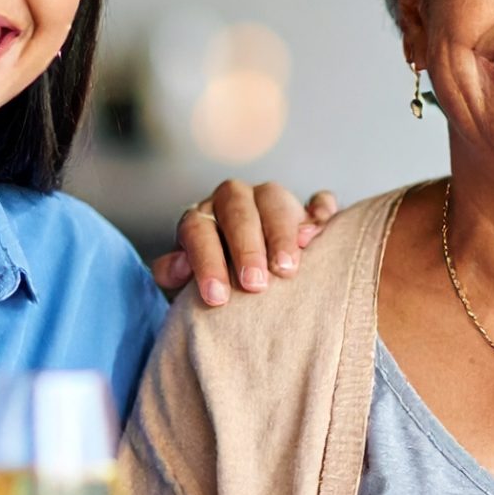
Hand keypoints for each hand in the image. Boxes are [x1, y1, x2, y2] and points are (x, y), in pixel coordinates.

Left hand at [151, 180, 340, 305]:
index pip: (196, 229)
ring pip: (273, 198)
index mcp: (201, 217)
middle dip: (246, 247)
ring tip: (287, 268)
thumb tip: (179, 267)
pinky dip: (320, 211)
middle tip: (255, 285)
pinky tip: (321, 231)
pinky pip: (317, 200)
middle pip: (237, 209)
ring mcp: (269, 199)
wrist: (243, 281)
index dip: (206, 262)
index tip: (217, 297)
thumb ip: (172, 275)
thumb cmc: (214, 286)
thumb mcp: (184, 286)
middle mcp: (232, 200)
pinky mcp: (306, 209)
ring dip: (281, 232)